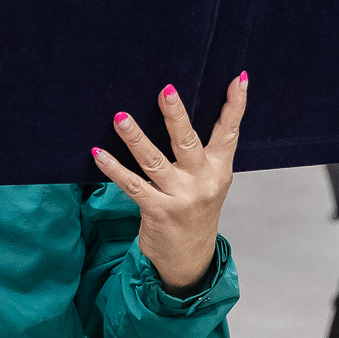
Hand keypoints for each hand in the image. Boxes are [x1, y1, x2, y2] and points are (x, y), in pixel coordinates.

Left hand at [92, 73, 248, 293]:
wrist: (189, 258)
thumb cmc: (194, 210)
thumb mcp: (207, 182)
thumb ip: (199, 154)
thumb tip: (178, 112)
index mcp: (218, 170)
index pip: (229, 133)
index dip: (235, 106)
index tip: (239, 79)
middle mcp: (202, 182)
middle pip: (188, 142)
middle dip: (176, 116)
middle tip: (166, 91)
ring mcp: (180, 197)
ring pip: (154, 161)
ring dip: (136, 138)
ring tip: (120, 117)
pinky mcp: (157, 211)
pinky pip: (131, 185)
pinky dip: (113, 168)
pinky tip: (98, 154)